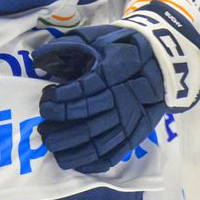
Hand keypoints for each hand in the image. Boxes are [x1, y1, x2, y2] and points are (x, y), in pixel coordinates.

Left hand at [33, 24, 169, 173]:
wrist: (162, 61)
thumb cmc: (122, 46)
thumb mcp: (96, 37)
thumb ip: (67, 46)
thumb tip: (36, 58)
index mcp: (113, 75)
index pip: (83, 91)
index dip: (61, 98)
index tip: (46, 99)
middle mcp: (123, 102)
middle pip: (88, 123)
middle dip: (61, 129)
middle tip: (41, 129)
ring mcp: (131, 121)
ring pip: (100, 143)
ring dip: (73, 149)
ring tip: (51, 147)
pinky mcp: (137, 133)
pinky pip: (115, 153)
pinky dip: (95, 161)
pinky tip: (76, 162)